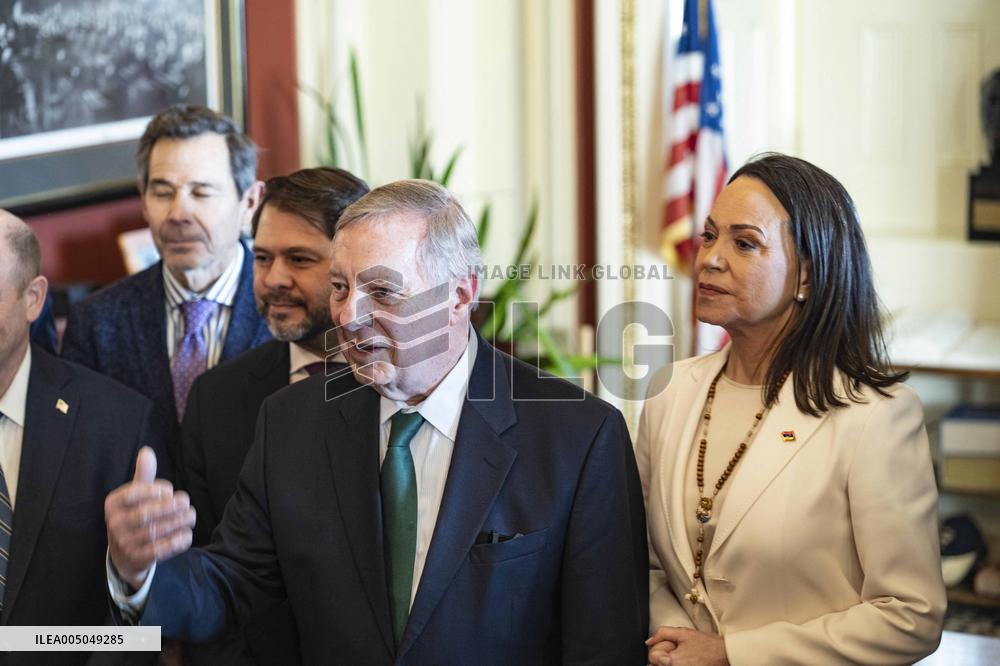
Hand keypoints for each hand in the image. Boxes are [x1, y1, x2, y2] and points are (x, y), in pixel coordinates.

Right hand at [105, 447, 195, 589]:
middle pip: (146, 514)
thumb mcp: (135, 495)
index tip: (169, 490)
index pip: (134, 494)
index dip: (155, 490)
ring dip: (178, 522)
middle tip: (185, 501)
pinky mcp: (139, 558)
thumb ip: (143, 474)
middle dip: (170, 506)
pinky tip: (187, 533)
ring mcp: (125, 543)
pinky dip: (177, 541)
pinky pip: (161, 550)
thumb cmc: (134, 515)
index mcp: (113, 504)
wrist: (124, 554)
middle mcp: (115, 524)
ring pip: (155, 532)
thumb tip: (147, 451)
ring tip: (191, 515)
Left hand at [646, 626, 727, 665]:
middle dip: (660, 658)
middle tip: (673, 651)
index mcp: (672, 661)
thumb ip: (663, 633)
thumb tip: (649, 640)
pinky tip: (684, 660)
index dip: (657, 649)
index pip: (652, 658)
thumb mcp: (683, 632)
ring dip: (667, 662)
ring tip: (680, 656)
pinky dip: (675, 664)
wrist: (724, 654)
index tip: (666, 647)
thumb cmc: (707, 645)